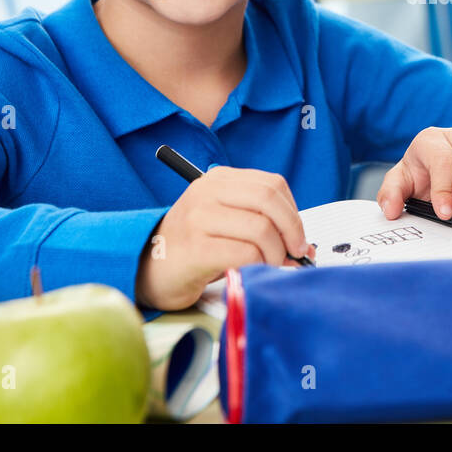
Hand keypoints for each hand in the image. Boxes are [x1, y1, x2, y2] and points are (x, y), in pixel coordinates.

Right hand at [135, 166, 311, 310]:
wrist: (147, 269)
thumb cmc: (194, 247)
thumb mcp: (227, 222)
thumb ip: (262, 223)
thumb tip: (305, 245)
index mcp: (219, 179)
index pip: (272, 185)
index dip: (293, 212)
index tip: (297, 236)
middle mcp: (207, 192)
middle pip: (269, 200)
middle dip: (292, 230)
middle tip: (295, 252)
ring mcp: (199, 218)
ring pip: (261, 228)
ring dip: (276, 254)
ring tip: (271, 266)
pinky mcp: (196, 249)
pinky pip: (246, 253)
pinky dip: (260, 265)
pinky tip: (253, 271)